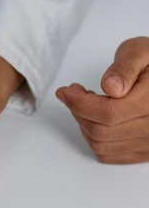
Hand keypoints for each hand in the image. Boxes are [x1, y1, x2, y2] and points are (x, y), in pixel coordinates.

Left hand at [56, 37, 148, 163]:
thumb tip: (111, 87)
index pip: (108, 113)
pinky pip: (109, 155)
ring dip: (85, 125)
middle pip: (101, 132)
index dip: (79, 103)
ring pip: (101, 145)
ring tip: (89, 104)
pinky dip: (94, 139)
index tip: (65, 91)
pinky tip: (96, 120)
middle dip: (79, 112)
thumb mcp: (141, 52)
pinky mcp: (144, 152)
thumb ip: (125, 68)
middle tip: (76, 94)